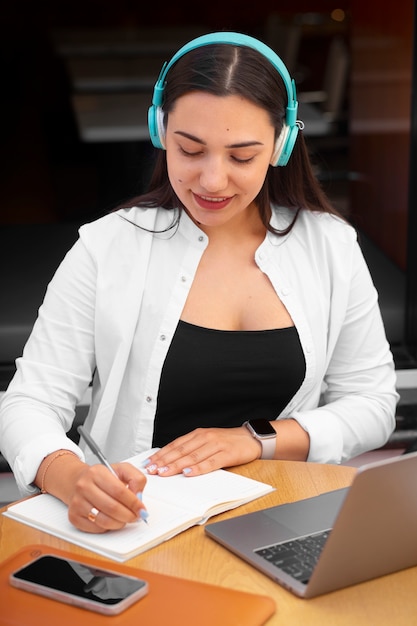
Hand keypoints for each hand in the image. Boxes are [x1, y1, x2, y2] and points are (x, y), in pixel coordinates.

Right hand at [67, 462, 147, 532]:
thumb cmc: (102, 477)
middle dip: (129, 515)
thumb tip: (139, 497)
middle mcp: (84, 487)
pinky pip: (96, 528)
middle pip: (112, 508)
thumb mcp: (122, 469)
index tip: (141, 509)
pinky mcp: (74, 517)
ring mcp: (77, 503)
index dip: (133, 503)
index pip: (119, 491)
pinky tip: (111, 519)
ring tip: (125, 518)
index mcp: (97, 472)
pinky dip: (108, 527)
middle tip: (136, 516)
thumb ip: (136, 478)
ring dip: (120, 523)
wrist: (78, 482)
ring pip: (104, 521)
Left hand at [144, 426, 261, 476]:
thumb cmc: (228, 442)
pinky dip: (198, 468)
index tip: (149, 462)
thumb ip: (193, 449)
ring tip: (165, 473)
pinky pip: (210, 462)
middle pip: (181, 450)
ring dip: (177, 465)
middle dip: (164, 461)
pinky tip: (189, 473)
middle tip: (152, 470)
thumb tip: (172, 460)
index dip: (161, 454)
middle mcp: (205, 437)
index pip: (176, 445)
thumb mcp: (207, 441)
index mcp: (198, 434)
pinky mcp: (226, 453)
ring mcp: (216, 445)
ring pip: (192, 456)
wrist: (251, 438)